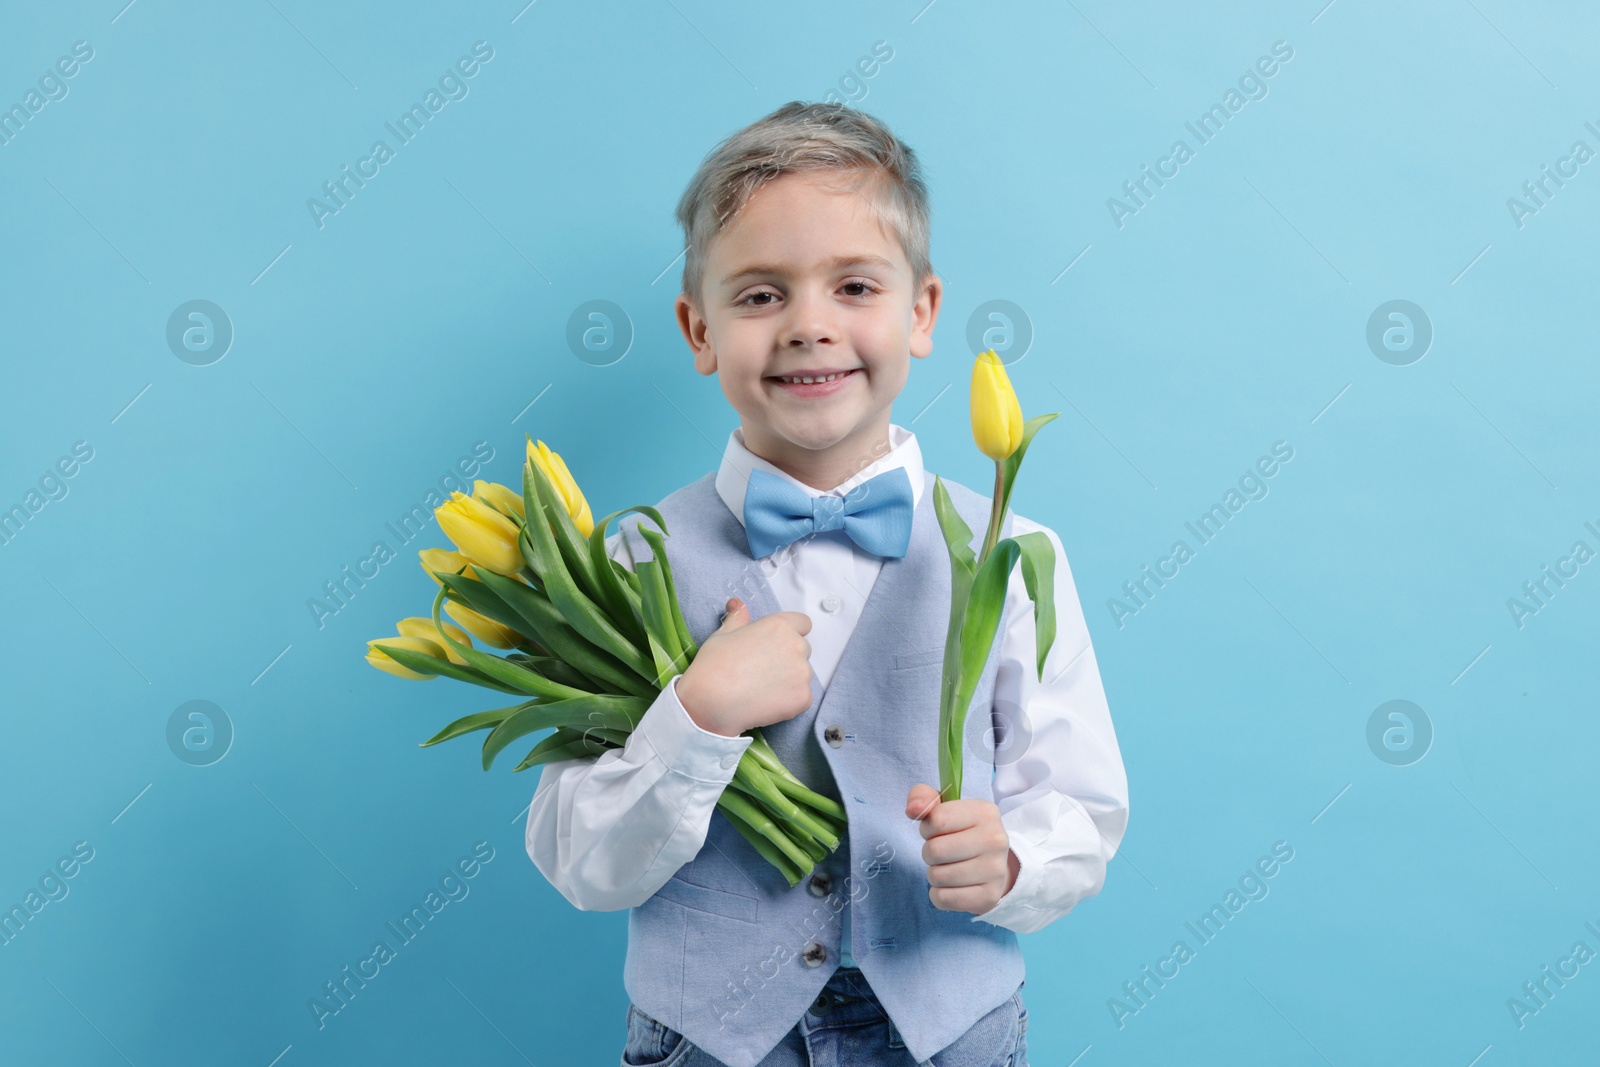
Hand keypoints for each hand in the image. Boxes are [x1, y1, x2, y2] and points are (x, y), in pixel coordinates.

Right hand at [676, 598, 813, 736]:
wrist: (710, 703)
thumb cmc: (713, 666)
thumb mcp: (722, 635)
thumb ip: (738, 619)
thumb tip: (738, 604)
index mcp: (779, 626)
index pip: (802, 623)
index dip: (791, 632)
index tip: (777, 644)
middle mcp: (796, 646)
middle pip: (802, 649)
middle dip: (788, 658)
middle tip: (762, 670)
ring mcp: (802, 673)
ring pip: (802, 675)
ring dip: (789, 680)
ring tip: (761, 689)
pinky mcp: (803, 698)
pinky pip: (802, 698)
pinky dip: (789, 701)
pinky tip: (766, 703)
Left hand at [905, 783, 1018, 916]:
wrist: (993, 865)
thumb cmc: (962, 833)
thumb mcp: (945, 808)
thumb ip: (923, 797)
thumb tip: (913, 809)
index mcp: (985, 812)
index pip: (936, 820)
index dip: (928, 828)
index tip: (938, 831)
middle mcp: (996, 840)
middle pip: (934, 850)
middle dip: (930, 853)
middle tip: (943, 853)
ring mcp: (995, 870)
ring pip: (937, 876)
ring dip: (934, 874)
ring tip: (949, 868)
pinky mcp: (989, 897)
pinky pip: (943, 899)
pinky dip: (939, 894)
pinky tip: (952, 886)